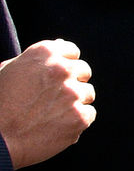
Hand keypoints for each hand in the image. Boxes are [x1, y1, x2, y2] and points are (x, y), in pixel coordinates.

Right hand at [0, 39, 95, 168]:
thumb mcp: (8, 71)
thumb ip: (35, 59)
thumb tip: (60, 44)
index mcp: (45, 53)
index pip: (72, 52)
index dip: (64, 65)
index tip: (55, 78)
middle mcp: (63, 69)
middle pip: (83, 71)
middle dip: (72, 82)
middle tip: (53, 98)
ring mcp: (73, 93)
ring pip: (87, 93)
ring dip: (74, 102)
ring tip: (50, 114)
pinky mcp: (80, 116)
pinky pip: (89, 113)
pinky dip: (76, 121)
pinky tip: (56, 126)